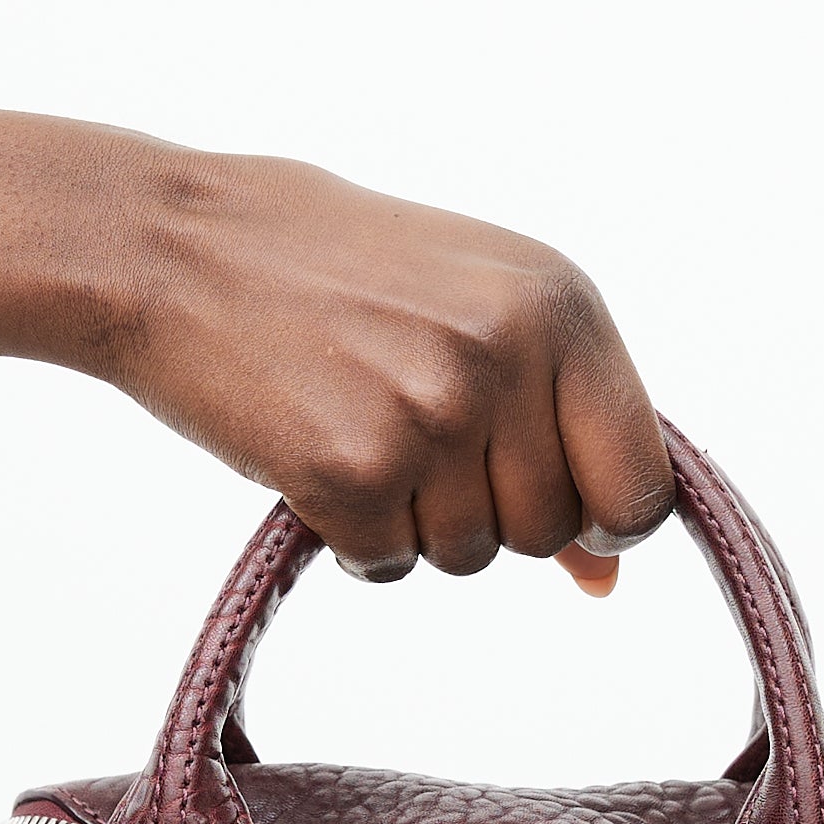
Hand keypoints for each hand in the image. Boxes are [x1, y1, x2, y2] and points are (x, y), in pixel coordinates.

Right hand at [90, 150, 671, 591]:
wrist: (182, 247)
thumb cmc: (335, 271)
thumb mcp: (476, 306)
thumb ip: (559, 421)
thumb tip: (606, 576)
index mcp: (560, 305)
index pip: (642, 485)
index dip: (603, 520)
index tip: (559, 507)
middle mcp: (507, 356)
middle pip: (549, 531)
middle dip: (489, 513)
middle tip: (416, 433)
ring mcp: (429, 414)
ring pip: (469, 556)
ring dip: (414, 522)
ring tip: (359, 424)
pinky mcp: (350, 468)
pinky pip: (386, 565)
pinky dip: (351, 536)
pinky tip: (315, 453)